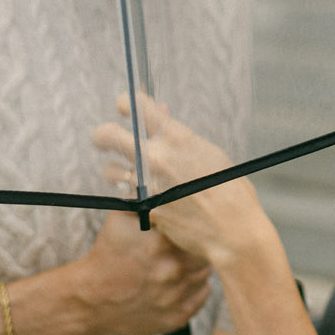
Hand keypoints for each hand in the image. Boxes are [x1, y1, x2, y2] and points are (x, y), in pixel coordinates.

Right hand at [59, 210, 211, 334]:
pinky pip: (201, 297)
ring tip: (182, 260)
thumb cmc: (107, 255)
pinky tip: (181, 281)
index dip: (197, 226)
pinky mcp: (176, 318)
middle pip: (205, 252)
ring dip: (197, 266)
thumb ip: (144, 198)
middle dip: (198, 246)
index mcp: (159, 244)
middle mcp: (171, 272)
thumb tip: (165, 180)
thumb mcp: (120, 220)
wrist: (91, 299)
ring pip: (205, 274)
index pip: (197, 230)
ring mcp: (175, 297)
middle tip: (190, 242)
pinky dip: (195, 288)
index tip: (191, 225)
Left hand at [93, 98, 278, 273]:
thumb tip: (162, 119)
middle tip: (103, 139)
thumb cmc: (231, 190)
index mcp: (177, 137)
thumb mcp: (209, 153)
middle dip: (102, 135)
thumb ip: (180, 137)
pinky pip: (125, 197)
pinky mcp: (143, 208)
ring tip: (125, 174)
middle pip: (108, 135)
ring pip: (110, 170)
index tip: (125, 107)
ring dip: (115, 170)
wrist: (232, 230)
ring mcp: (146, 184)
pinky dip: (131, 195)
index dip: (127, 104)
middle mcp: (156, 157)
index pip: (138, 106)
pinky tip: (143, 197)